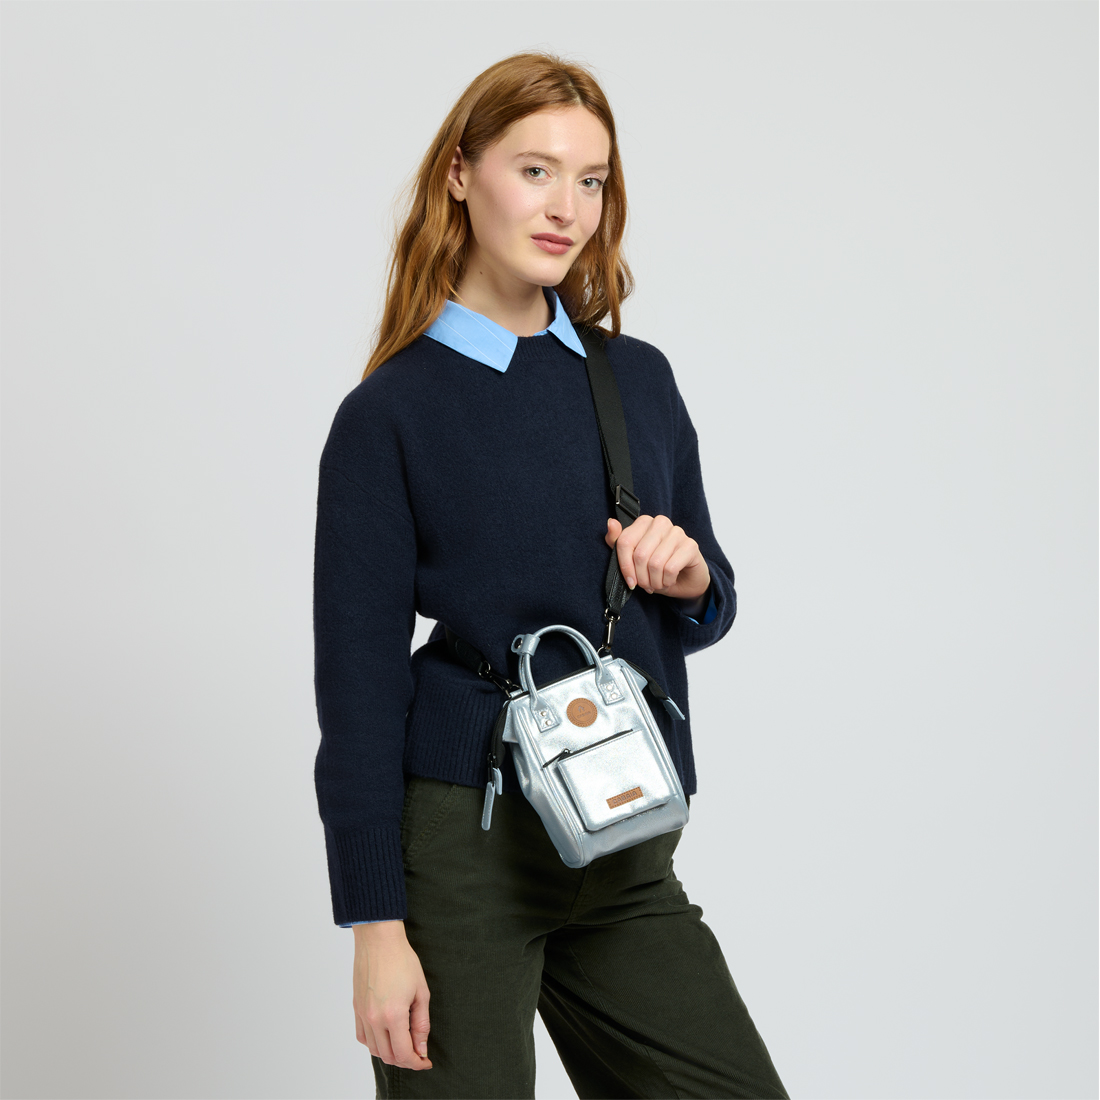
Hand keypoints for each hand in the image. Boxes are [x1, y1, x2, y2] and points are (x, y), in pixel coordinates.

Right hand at [353, 921, 432, 1069]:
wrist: (378, 940)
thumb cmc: (402, 960)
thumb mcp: (421, 991)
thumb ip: (421, 1023)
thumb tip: (421, 1048)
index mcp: (393, 1015)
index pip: (403, 1053)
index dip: (417, 1062)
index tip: (426, 1061)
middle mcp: (374, 1018)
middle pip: (388, 1055)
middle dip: (405, 1060)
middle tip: (417, 1054)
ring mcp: (362, 1014)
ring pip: (373, 1049)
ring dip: (389, 1053)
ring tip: (403, 1044)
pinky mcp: (356, 1007)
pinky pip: (362, 1036)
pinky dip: (374, 1043)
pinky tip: (385, 1035)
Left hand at [604, 515, 710, 602]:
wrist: (686, 580)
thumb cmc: (657, 569)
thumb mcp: (633, 560)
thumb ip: (617, 542)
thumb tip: (611, 522)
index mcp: (644, 522)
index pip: (625, 542)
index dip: (625, 566)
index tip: (630, 581)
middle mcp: (660, 523)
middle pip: (640, 554)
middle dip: (641, 577)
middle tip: (646, 585)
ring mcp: (677, 532)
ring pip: (655, 563)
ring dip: (655, 581)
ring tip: (657, 584)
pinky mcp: (691, 545)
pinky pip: (670, 568)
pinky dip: (667, 581)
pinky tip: (669, 581)